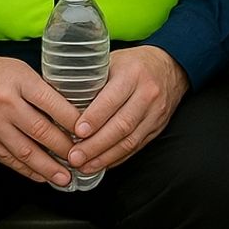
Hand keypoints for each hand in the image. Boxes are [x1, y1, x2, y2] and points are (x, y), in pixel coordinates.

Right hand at [0, 50, 81, 185]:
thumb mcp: (21, 70)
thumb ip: (43, 89)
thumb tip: (73, 109)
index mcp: (19, 82)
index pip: (53, 104)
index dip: (74, 121)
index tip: (90, 132)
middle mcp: (5, 105)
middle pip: (41, 130)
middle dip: (65, 148)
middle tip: (83, 159)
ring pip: (25, 151)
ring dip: (48, 167)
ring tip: (65, 177)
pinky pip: (7, 159)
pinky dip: (26, 170)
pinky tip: (41, 176)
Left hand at [67, 46, 188, 172]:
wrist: (170, 66)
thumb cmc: (133, 64)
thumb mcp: (112, 61)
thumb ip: (91, 79)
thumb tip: (57, 100)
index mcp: (132, 74)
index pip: (112, 99)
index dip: (94, 118)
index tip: (76, 132)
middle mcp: (147, 93)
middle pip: (121, 125)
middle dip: (95, 145)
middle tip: (74, 157)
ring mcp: (155, 112)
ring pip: (130, 140)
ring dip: (105, 156)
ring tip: (84, 166)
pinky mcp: (158, 126)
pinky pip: (137, 146)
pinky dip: (117, 157)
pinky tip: (101, 164)